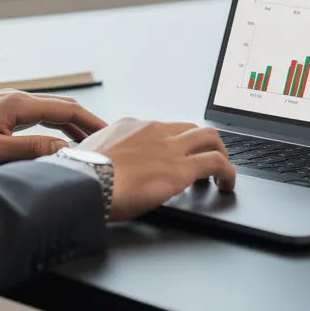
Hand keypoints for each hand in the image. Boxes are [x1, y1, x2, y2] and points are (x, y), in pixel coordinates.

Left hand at [0, 90, 106, 166]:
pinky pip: (37, 116)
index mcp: (20, 104)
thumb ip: (30, 150)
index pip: (68, 111)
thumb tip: (64, 152)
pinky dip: (55, 127)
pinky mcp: (2, 111)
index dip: (93, 124)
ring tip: (89, 146)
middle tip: (108, 143)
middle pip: (64, 108)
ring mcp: (10, 103)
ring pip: (51, 112)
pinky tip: (56, 141)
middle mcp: (18, 98)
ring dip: (72, 126)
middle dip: (88, 124)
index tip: (112, 137)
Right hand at [74, 118, 234, 220]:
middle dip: (202, 143)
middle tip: (205, 160)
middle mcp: (153, 130)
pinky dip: (228, 172)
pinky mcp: (181, 168)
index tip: (172, 158)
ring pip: (209, 137)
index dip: (172, 144)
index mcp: (130, 126)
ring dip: (219, 153)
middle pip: (189, 127)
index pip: (161, 129)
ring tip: (222, 172)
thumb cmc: (81, 174)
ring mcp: (169, 147)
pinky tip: (227, 184)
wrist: (85, 182)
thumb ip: (101, 156)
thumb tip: (95, 166)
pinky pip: (217, 163)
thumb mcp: (88, 155)